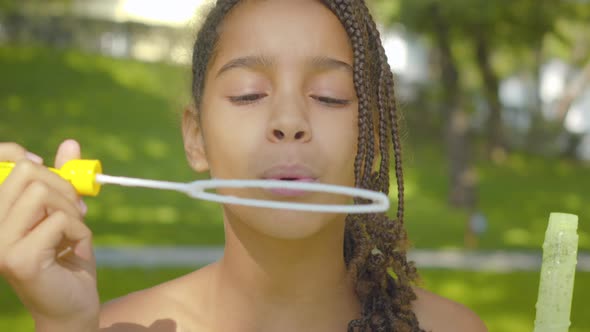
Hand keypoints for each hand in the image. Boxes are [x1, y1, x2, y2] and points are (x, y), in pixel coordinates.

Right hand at [0, 140, 98, 331]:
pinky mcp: (20, 259)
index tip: (43, 164)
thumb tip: (70, 144)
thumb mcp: (67, 213)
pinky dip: (80, 231)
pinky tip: (75, 249)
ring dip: (72, 211)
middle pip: (28, 174)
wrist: (73, 304)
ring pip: (44, 193)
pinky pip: (60, 220)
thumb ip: (65, 180)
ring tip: (74, 232)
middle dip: (64, 187)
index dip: (18, 153)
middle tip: (77, 210)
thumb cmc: (68, 258)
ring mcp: (1, 243)